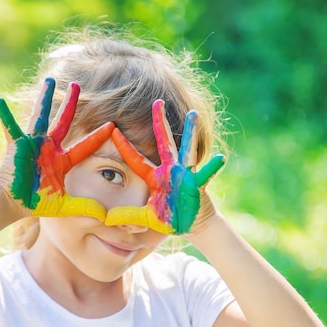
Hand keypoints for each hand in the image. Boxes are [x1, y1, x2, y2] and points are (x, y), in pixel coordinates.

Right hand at [0, 78, 114, 218]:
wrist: (14, 204)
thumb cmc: (37, 203)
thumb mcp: (64, 206)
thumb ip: (84, 208)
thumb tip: (106, 216)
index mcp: (62, 160)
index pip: (85, 145)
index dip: (98, 136)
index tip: (113, 125)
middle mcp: (49, 147)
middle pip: (63, 121)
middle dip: (71, 103)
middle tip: (77, 85)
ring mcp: (33, 144)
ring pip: (41, 116)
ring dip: (44, 99)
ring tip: (48, 80)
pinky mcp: (17, 146)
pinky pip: (10, 127)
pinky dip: (4, 115)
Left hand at [105, 99, 224, 234]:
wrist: (192, 224)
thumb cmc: (170, 217)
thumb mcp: (146, 217)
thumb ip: (128, 215)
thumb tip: (106, 218)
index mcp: (155, 177)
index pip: (136, 159)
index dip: (124, 145)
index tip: (113, 128)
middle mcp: (170, 170)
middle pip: (163, 142)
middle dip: (160, 122)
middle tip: (158, 101)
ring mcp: (185, 175)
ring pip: (187, 149)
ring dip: (190, 132)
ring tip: (193, 115)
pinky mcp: (197, 184)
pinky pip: (205, 175)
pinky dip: (212, 167)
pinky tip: (220, 158)